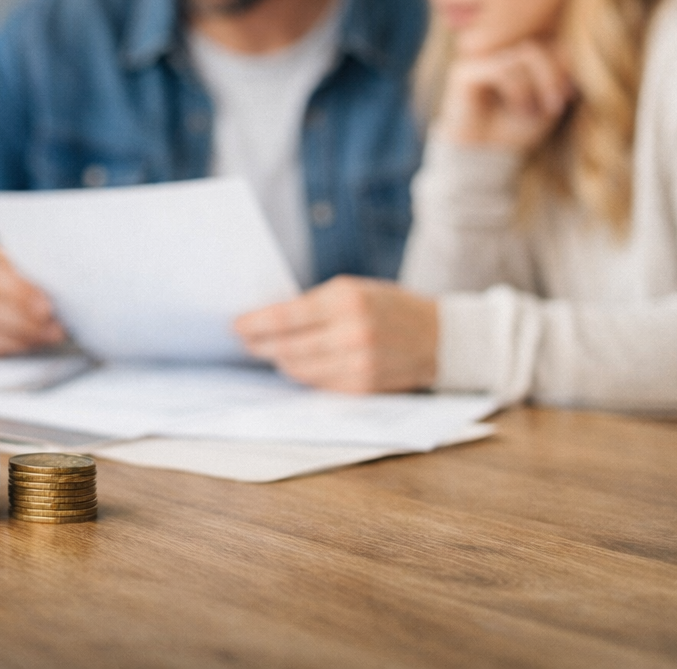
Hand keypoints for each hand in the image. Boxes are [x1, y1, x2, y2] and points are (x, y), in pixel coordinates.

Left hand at [233, 276, 438, 392]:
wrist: (440, 338)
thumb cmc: (389, 307)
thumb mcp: (354, 290)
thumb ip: (314, 304)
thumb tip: (269, 319)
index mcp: (346, 300)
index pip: (285, 317)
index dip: (255, 323)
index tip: (236, 325)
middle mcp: (351, 333)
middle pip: (287, 347)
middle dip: (259, 345)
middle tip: (243, 342)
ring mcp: (358, 364)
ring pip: (299, 369)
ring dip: (279, 361)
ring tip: (267, 352)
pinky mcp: (363, 387)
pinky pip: (319, 384)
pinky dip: (303, 375)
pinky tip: (294, 365)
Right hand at [439, 40, 572, 151]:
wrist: (484, 155)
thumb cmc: (515, 131)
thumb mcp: (547, 105)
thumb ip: (557, 78)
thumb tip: (567, 52)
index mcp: (516, 60)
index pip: (546, 46)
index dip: (563, 67)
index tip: (568, 97)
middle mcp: (497, 55)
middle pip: (536, 48)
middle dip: (552, 76)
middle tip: (556, 106)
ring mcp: (481, 61)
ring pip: (523, 54)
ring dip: (536, 84)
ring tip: (532, 111)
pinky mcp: (465, 72)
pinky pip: (501, 69)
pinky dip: (517, 89)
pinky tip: (518, 107)